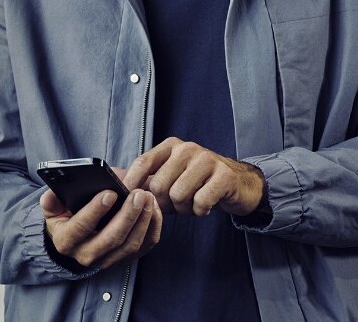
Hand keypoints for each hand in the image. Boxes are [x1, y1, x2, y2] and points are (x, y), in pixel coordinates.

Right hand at [41, 173, 161, 269]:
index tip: (110, 193)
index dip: (95, 210)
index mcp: (66, 240)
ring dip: (143, 220)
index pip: (81, 227)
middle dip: (127, 215)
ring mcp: (107, 261)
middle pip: (111, 238)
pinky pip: (144, 247)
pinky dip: (152, 228)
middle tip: (138, 193)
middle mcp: (86, 255)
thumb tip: (50, 195)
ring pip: (130, 245)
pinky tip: (154, 208)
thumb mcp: (52, 208)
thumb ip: (51, 200)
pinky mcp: (125, 259)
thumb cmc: (65, 216)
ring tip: (148, 197)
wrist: (74, 239)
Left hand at [123, 137, 264, 216]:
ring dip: (184, 208)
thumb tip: (118, 186)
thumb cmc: (199, 182)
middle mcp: (187, 149)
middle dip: (165, 203)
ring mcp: (206, 160)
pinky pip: (200, 202)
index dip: (131, 182)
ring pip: (178, 195)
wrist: (240, 184)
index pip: (143, 162)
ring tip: (193, 203)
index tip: (125, 198)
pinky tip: (206, 206)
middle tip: (177, 205)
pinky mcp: (224, 176)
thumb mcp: (171, 176)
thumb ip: (147, 180)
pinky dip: (200, 211)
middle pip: (159, 185)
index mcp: (170, 146)